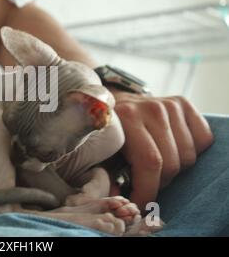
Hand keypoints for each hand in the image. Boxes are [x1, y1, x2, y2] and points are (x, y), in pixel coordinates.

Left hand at [109, 88, 213, 209]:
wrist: (117, 102)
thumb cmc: (111, 131)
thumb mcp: (103, 151)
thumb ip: (107, 173)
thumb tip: (116, 196)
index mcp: (127, 118)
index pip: (150, 162)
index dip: (147, 190)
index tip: (139, 204)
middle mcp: (151, 109)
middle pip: (171, 163)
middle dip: (159, 183)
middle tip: (146, 183)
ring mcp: (170, 105)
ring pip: (188, 156)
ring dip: (174, 170)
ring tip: (157, 167)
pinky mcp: (184, 104)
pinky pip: (203, 139)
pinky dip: (191, 152)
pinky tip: (172, 150)